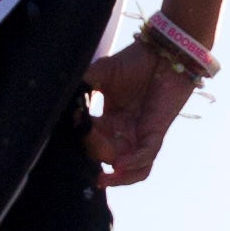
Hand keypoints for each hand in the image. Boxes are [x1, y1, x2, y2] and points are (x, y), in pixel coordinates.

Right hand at [83, 34, 197, 185]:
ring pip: (127, 168)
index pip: (89, 139)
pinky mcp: (156, 133)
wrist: (165, 51)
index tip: (74, 125)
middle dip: (95, 153)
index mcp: (107, 121)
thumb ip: (83, 86)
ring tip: (102, 179)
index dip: (81, 137)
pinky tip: (119, 165)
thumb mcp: (101, 73)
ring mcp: (140, 135)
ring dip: (115, 177)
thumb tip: (64, 101)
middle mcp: (123, 132)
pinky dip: (133, 165)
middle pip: (105, 155)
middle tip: (87, 139)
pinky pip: (145, 158)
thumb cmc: (135, 61)